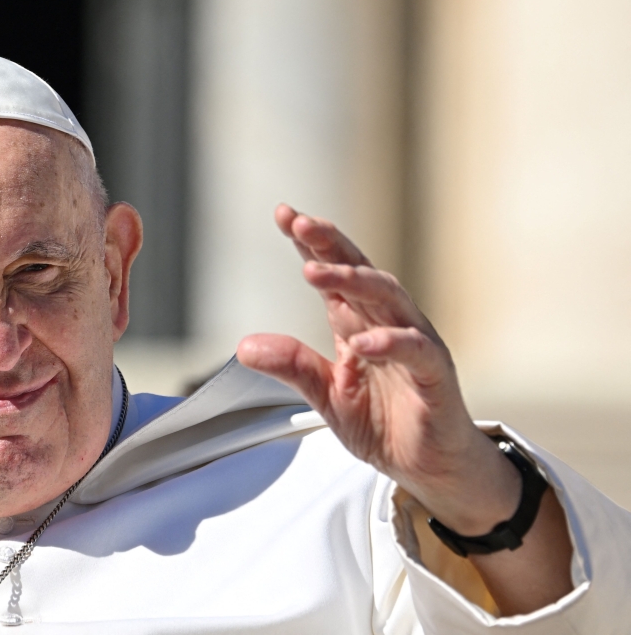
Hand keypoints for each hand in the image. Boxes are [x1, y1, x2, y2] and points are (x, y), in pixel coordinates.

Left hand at [236, 205, 519, 534]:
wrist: (430, 466)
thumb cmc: (386, 423)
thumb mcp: (326, 394)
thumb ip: (292, 366)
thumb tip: (246, 346)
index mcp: (358, 323)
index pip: (334, 274)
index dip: (311, 244)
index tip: (284, 215)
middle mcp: (387, 323)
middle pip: (359, 272)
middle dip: (329, 246)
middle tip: (300, 224)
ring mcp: (414, 344)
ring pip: (387, 299)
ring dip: (352, 282)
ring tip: (315, 272)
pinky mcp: (434, 374)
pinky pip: (415, 350)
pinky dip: (390, 342)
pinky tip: (362, 342)